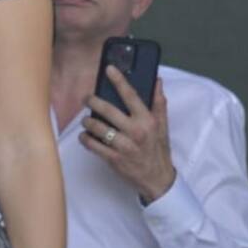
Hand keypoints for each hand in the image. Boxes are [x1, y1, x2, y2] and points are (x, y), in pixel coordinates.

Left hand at [79, 66, 175, 202]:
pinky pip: (94, 145)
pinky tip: (85, 136)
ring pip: (98, 127)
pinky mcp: (114, 159)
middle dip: (93, 101)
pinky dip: (86, 139)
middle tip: (86, 98)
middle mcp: (135, 131)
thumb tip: (157, 82)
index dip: (119, 80)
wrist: (157, 179)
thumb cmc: (158, 150)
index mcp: (147, 120)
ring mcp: (123, 146)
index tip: (109, 69)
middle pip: (108, 110)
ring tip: (86, 120)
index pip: (131, 95)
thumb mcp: (162, 126)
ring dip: (87, 121)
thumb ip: (158, 103)